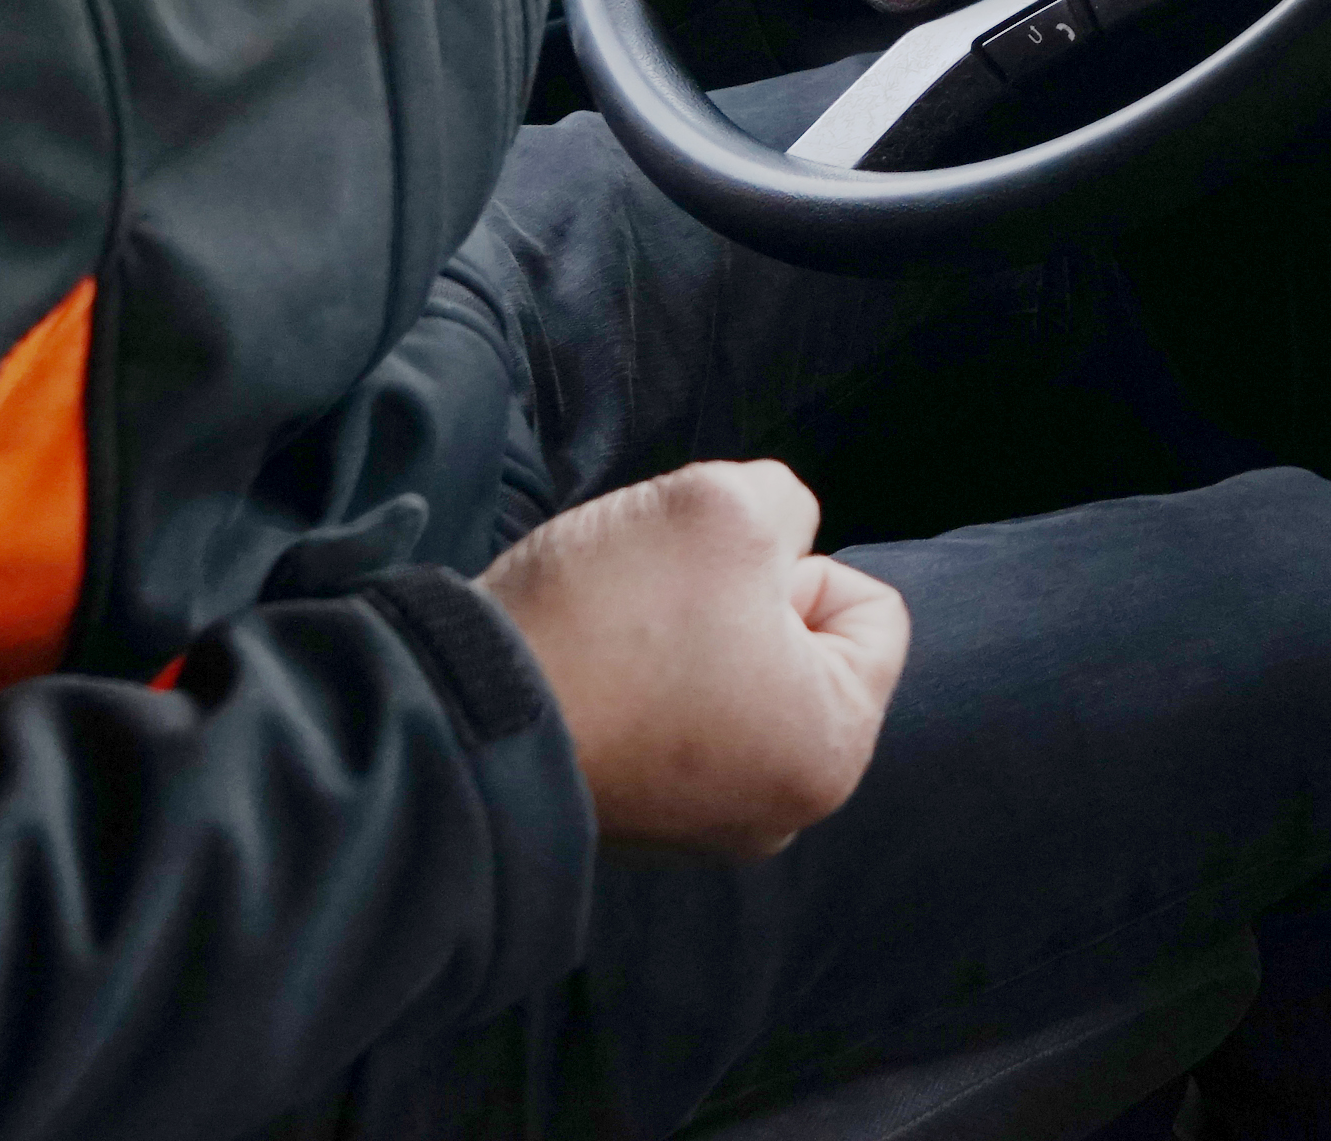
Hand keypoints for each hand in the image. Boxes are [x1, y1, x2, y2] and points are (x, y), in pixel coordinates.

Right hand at [474, 460, 907, 858]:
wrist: (459, 714)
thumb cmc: (611, 617)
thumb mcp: (727, 506)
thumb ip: (786, 505)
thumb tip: (780, 539)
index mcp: (830, 751)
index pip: (871, 611)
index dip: (794, 566)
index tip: (717, 582)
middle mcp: (779, 811)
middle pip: (799, 648)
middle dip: (740, 602)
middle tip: (663, 601)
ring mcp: (700, 826)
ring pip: (727, 676)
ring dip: (682, 635)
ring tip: (617, 631)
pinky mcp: (631, 818)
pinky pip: (667, 719)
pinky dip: (636, 680)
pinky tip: (590, 666)